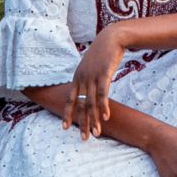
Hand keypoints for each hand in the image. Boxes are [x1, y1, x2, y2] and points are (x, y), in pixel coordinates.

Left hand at [64, 25, 128, 139]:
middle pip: (81, 105)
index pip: (70, 99)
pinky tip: (106, 117)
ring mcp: (92, 77)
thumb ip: (86, 78)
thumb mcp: (90, 66)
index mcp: (77, 78)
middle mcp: (82, 78)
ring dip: (94, 119)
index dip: (67, 114)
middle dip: (82, 123)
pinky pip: (103, 94)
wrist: (111, 38)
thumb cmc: (102, 53)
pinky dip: (104, 106)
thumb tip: (85, 89)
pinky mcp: (104, 74)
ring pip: (91, 103)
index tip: (65, 128)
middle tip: (83, 138)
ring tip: (97, 133)